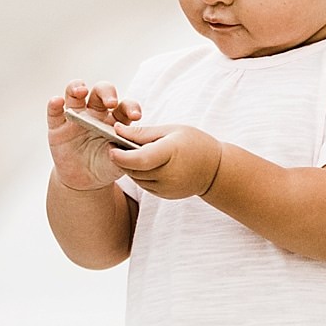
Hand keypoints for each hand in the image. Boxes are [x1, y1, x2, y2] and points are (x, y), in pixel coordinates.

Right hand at [46, 80, 141, 191]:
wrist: (85, 182)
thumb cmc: (106, 167)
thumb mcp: (119, 163)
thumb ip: (126, 155)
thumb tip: (132, 149)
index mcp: (116, 119)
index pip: (124, 106)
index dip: (131, 107)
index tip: (136, 116)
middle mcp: (96, 113)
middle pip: (101, 92)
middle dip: (107, 93)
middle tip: (111, 103)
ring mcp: (76, 117)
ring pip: (74, 93)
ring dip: (77, 87)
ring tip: (81, 92)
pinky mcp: (58, 127)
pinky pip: (55, 111)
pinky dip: (54, 104)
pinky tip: (57, 102)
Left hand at [108, 123, 223, 199]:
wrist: (215, 170)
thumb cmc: (194, 143)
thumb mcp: (171, 130)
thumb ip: (143, 133)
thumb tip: (117, 130)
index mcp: (171, 152)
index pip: (140, 159)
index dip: (121, 155)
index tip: (110, 147)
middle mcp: (168, 174)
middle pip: (134, 169)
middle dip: (121, 159)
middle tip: (115, 146)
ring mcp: (167, 188)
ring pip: (136, 178)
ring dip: (130, 167)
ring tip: (130, 153)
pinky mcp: (164, 195)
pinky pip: (143, 184)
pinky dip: (139, 174)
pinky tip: (145, 164)